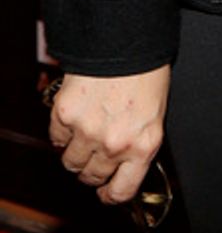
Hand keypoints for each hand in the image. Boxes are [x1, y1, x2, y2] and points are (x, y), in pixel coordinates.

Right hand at [48, 67, 170, 205]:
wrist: (126, 39)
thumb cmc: (146, 70)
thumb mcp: (155, 113)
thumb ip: (139, 141)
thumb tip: (125, 164)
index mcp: (144, 144)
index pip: (122, 191)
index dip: (111, 194)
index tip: (107, 191)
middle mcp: (116, 144)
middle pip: (92, 178)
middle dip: (93, 169)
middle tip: (96, 152)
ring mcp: (88, 131)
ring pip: (71, 162)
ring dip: (75, 152)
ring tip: (85, 132)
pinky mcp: (65, 115)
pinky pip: (56, 138)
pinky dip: (62, 132)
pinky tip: (75, 116)